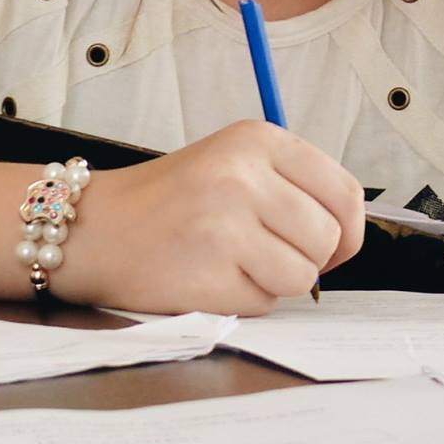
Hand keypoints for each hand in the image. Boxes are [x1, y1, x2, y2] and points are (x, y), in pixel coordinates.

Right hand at [63, 119, 364, 315]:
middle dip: (309, 259)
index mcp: (258, 140)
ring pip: (301, 276)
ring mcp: (224, 226)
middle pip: (327, 238)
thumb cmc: (171, 201)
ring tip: (234, 262)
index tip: (336, 247)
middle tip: (268, 255)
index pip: (344, 192)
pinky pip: (264, 303)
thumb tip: (348, 240)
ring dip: (276, 282)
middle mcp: (243, 176)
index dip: (350, 231)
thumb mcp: (235, 162)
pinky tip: (211, 277)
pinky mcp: (208, 275)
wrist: (94, 228)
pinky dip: (245, 300)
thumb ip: (292, 187)